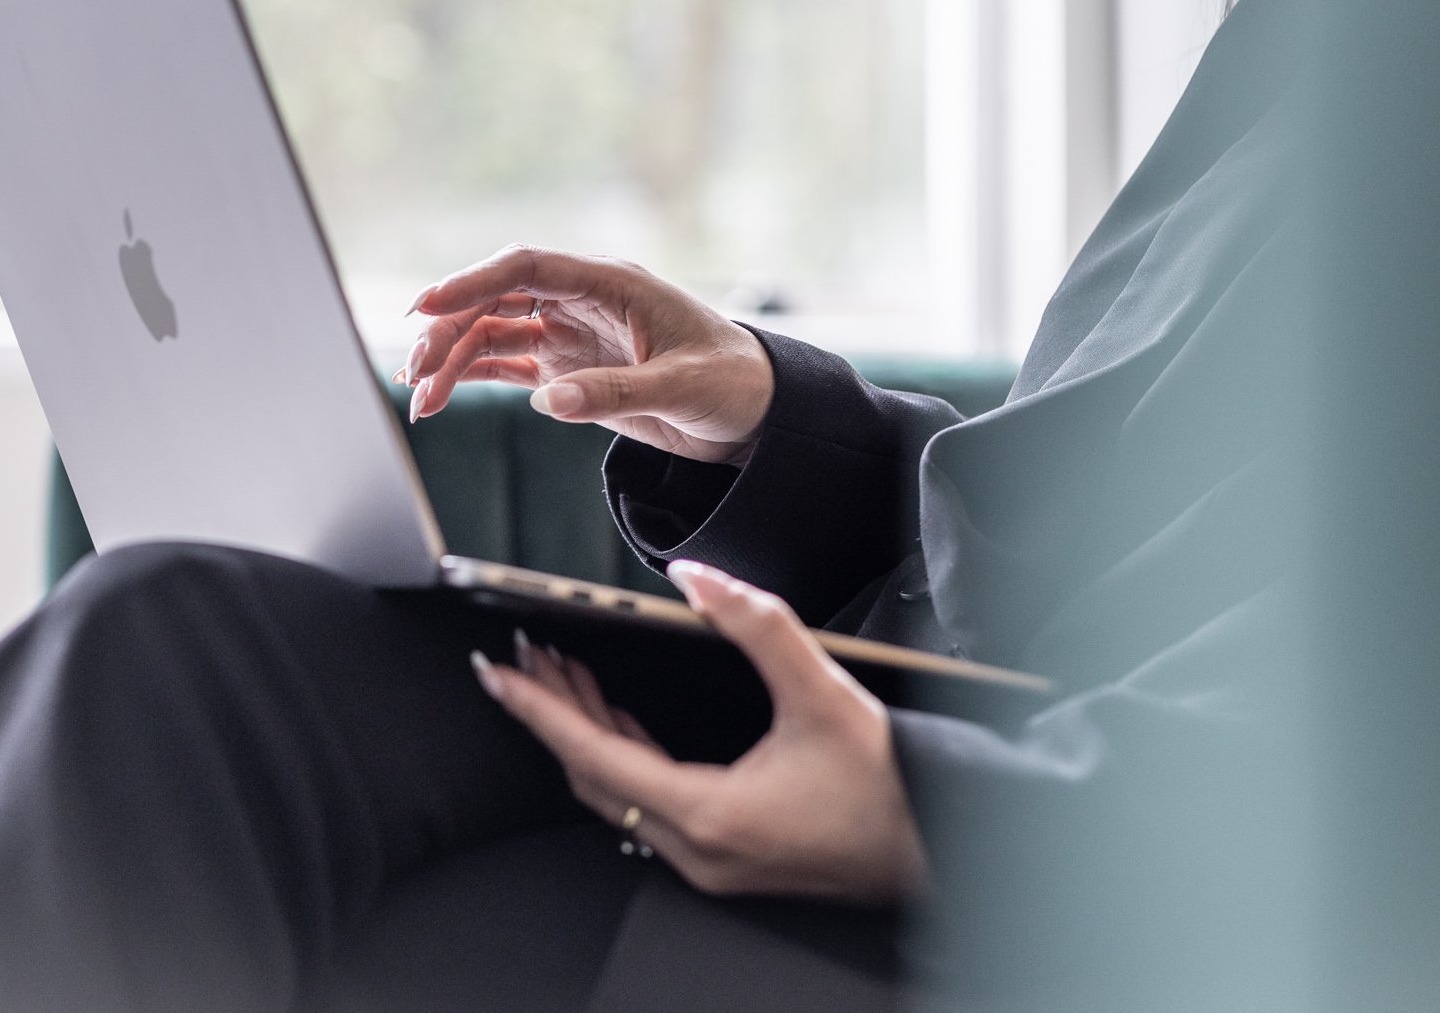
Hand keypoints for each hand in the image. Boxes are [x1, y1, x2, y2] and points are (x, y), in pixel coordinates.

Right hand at [398, 244, 772, 464]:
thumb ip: (616, 390)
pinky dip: (466, 379)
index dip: (473, 281)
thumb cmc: (731, 382)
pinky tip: (435, 399)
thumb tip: (550, 400)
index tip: (429, 306)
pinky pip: (503, 364)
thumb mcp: (683, 387)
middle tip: (415, 371)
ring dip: (449, 361)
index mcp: (610, 283)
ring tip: (418, 400)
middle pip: (496, 300)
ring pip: (491, 333)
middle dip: (449, 331)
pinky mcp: (565, 369)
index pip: (528, 266)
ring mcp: (569, 333)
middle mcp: (581, 300)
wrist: (754, 412)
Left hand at [469, 561, 932, 904]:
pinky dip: (622, 755)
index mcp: (707, 813)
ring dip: (586, 731)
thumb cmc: (890, 784)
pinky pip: (648, 805)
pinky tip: (618, 721)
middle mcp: (697, 849)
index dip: (536, 705)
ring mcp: (710, 861)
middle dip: (553, 710)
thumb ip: (757, 624)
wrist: (943, 845)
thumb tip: (698, 578)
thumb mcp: (822, 690)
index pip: (590, 752)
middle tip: (525, 655)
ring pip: (617, 792)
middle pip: (592, 774)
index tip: (496, 669)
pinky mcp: (727, 857)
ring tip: (561, 673)